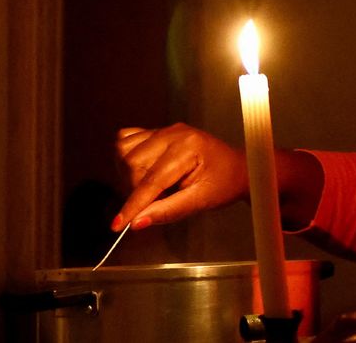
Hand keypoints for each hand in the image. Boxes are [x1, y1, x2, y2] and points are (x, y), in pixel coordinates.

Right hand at [112, 123, 246, 230]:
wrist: (236, 169)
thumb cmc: (224, 183)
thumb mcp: (201, 201)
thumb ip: (168, 211)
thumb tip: (137, 222)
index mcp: (188, 147)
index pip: (152, 180)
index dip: (133, 205)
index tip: (119, 224)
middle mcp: (173, 133)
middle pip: (134, 164)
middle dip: (137, 191)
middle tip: (158, 201)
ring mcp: (164, 130)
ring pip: (125, 152)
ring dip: (131, 176)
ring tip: (155, 187)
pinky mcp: (158, 132)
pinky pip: (127, 141)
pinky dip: (127, 158)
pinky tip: (143, 171)